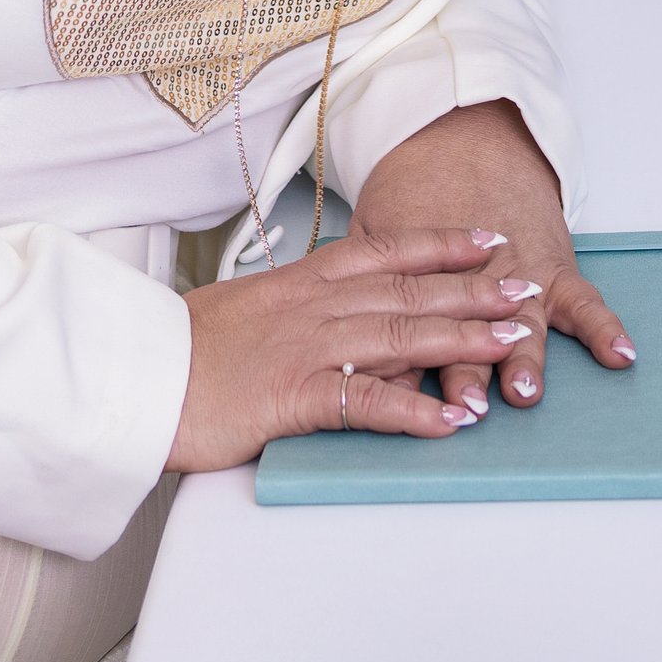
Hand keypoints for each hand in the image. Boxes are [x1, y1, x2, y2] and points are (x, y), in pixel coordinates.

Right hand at [166, 228, 531, 471]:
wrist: (136, 373)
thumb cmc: (186, 349)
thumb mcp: (246, 310)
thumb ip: (294, 307)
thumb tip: (325, 311)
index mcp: (302, 282)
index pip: (385, 252)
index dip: (441, 245)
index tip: (486, 240)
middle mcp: (314, 306)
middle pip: (408, 291)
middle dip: (474, 290)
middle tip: (525, 287)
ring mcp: (307, 348)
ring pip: (400, 336)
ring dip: (463, 341)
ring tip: (512, 344)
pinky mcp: (294, 396)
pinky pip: (365, 402)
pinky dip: (413, 411)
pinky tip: (452, 421)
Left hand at [351, 100, 633, 419]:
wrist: (462, 134)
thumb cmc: (411, 189)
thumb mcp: (370, 231)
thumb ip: (357, 283)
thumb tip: (330, 338)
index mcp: (420, 278)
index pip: (413, 331)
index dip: (412, 367)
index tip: (412, 398)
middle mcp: (471, 282)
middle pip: (468, 333)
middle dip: (468, 370)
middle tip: (471, 403)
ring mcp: (517, 274)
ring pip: (520, 321)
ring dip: (522, 355)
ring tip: (523, 386)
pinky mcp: (553, 265)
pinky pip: (583, 300)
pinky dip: (603, 328)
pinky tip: (620, 355)